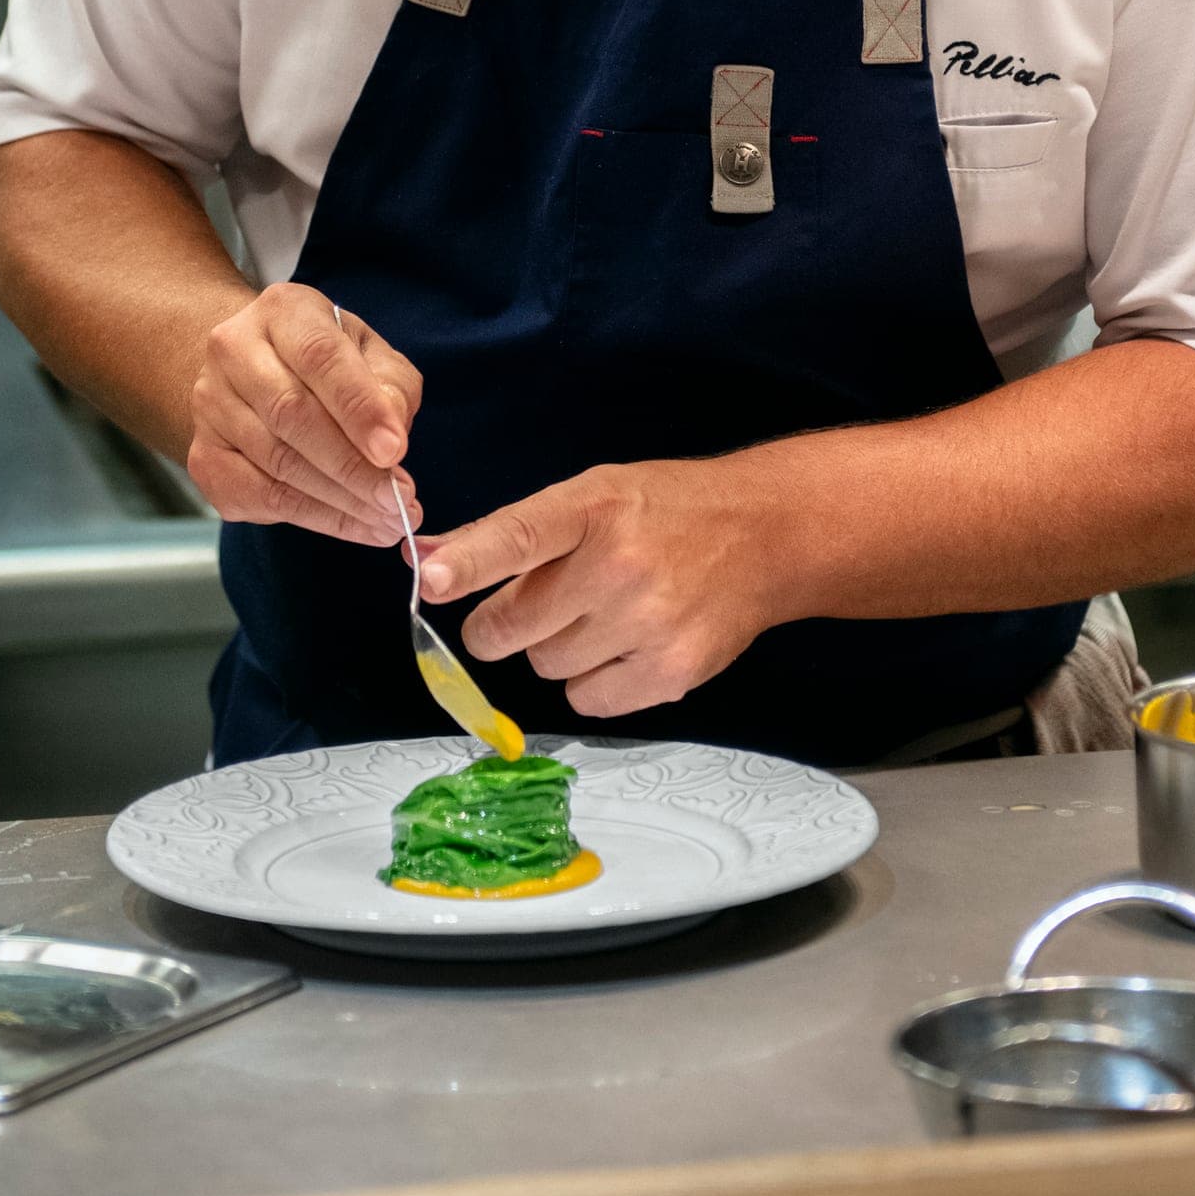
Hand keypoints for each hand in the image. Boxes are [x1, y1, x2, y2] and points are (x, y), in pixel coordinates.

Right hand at [187, 285, 423, 544]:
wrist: (256, 373)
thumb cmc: (329, 363)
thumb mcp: (372, 355)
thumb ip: (390, 388)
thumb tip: (391, 440)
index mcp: (283, 311)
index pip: (319, 356)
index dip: (359, 407)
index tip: (395, 451)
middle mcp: (233, 350)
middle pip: (291, 414)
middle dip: (353, 467)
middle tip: (398, 501)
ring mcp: (210, 405)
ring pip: (276, 463)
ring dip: (340, 501)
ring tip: (388, 521)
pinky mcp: (204, 457)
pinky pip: (259, 497)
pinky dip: (313, 518)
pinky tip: (354, 526)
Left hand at [416, 456, 790, 717]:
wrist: (767, 535)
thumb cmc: (667, 511)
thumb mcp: (594, 494)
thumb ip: (512, 531)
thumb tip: (427, 560)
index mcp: (597, 506)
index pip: (519, 535)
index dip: (469, 562)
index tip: (428, 579)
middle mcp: (621, 564)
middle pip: (513, 625)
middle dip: (502, 624)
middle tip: (530, 606)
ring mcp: (649, 623)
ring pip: (546, 667)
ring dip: (557, 648)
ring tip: (602, 614)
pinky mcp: (671, 673)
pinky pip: (587, 701)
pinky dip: (594, 681)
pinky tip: (626, 644)